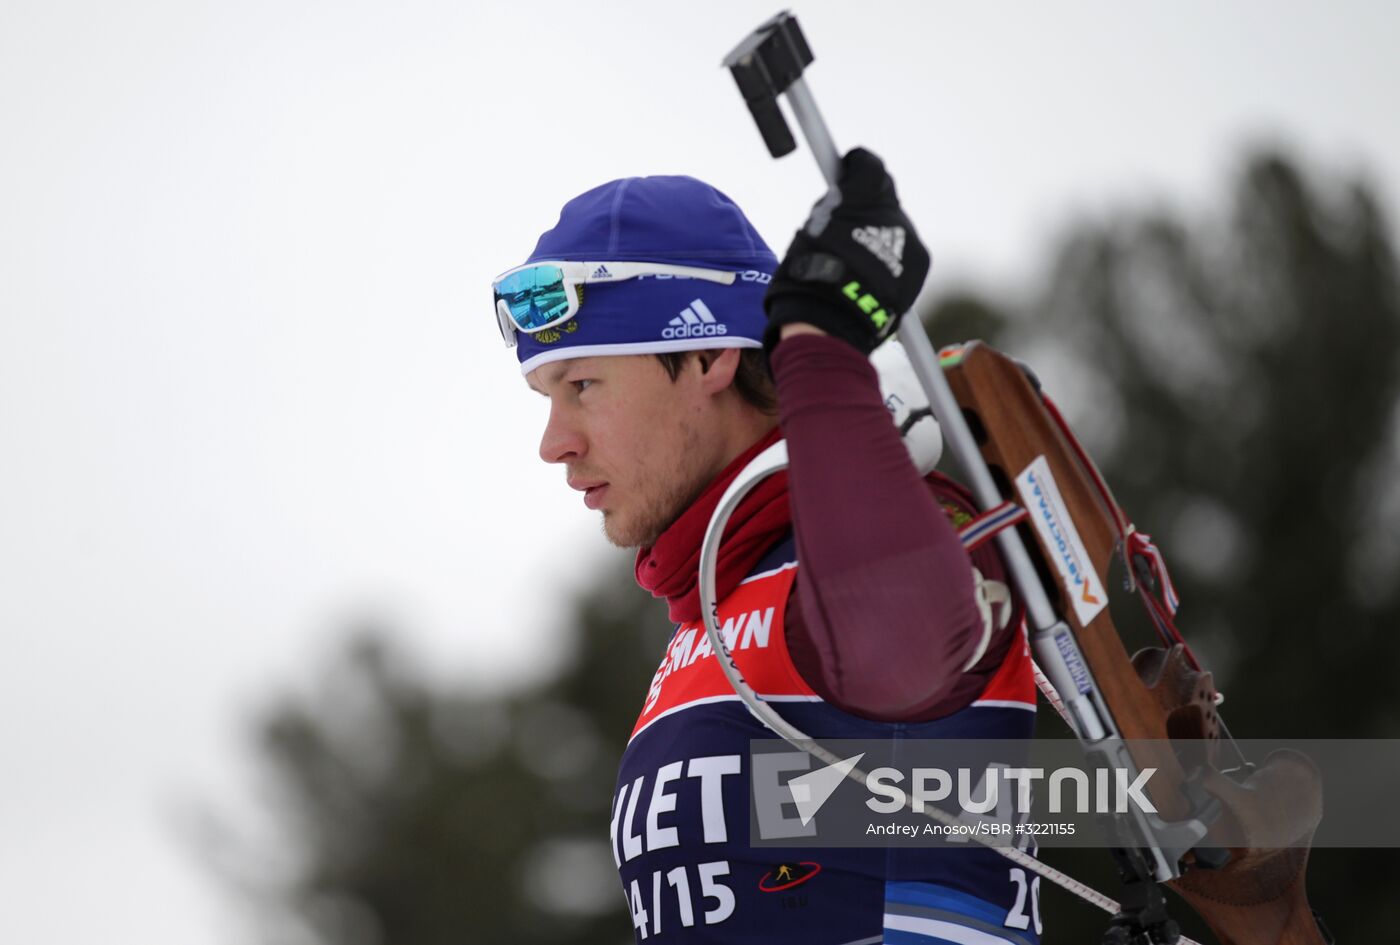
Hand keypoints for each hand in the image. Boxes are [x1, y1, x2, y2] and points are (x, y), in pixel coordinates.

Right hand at [763, 148, 929, 356]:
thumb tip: (846, 190)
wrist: (835, 316)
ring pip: (896, 229)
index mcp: (862, 194)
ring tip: (857, 264)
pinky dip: (892, 260)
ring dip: (880, 238)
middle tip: (844, 233)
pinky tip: (871, 278)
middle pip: (885, 200)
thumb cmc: (813, 271)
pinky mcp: (920, 263)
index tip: (846, 175)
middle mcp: (893, 210)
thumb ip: (834, 202)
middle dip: (869, 210)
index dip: (856, 169)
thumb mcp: (813, 226)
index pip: (867, 165)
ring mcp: (910, 237)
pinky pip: (905, 253)